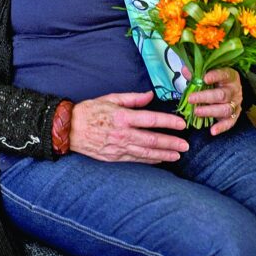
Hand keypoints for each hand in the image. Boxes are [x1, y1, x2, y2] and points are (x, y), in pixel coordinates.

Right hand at [69, 90, 187, 163]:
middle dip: (171, 142)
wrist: (69, 129)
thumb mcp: (111, 98)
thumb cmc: (90, 110)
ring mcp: (119, 148)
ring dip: (164, 154)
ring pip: (146, 153)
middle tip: (186, 145)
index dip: (169, 123)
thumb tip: (150, 95)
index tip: (182, 125)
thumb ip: (132, 98)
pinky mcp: (114, 157)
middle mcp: (123, 134)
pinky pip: (136, 160)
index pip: (151, 120)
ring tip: (178, 154)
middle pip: (152, 140)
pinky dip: (150, 160)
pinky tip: (160, 160)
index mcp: (123, 117)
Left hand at [186, 68, 242, 135]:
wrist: (232, 89)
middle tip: (192, 99)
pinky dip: (222, 127)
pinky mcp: (235, 115)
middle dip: (205, 97)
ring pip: (225, 109)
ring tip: (196, 112)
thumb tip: (185, 70)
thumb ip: (197, 73)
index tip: (204, 78)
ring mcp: (235, 103)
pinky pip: (230, 122)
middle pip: (222, 95)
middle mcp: (234, 90)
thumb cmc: (217, 81)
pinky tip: (212, 131)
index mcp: (230, 76)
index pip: (224, 75)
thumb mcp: (209, 74)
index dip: (215, 76)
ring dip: (210, 111)